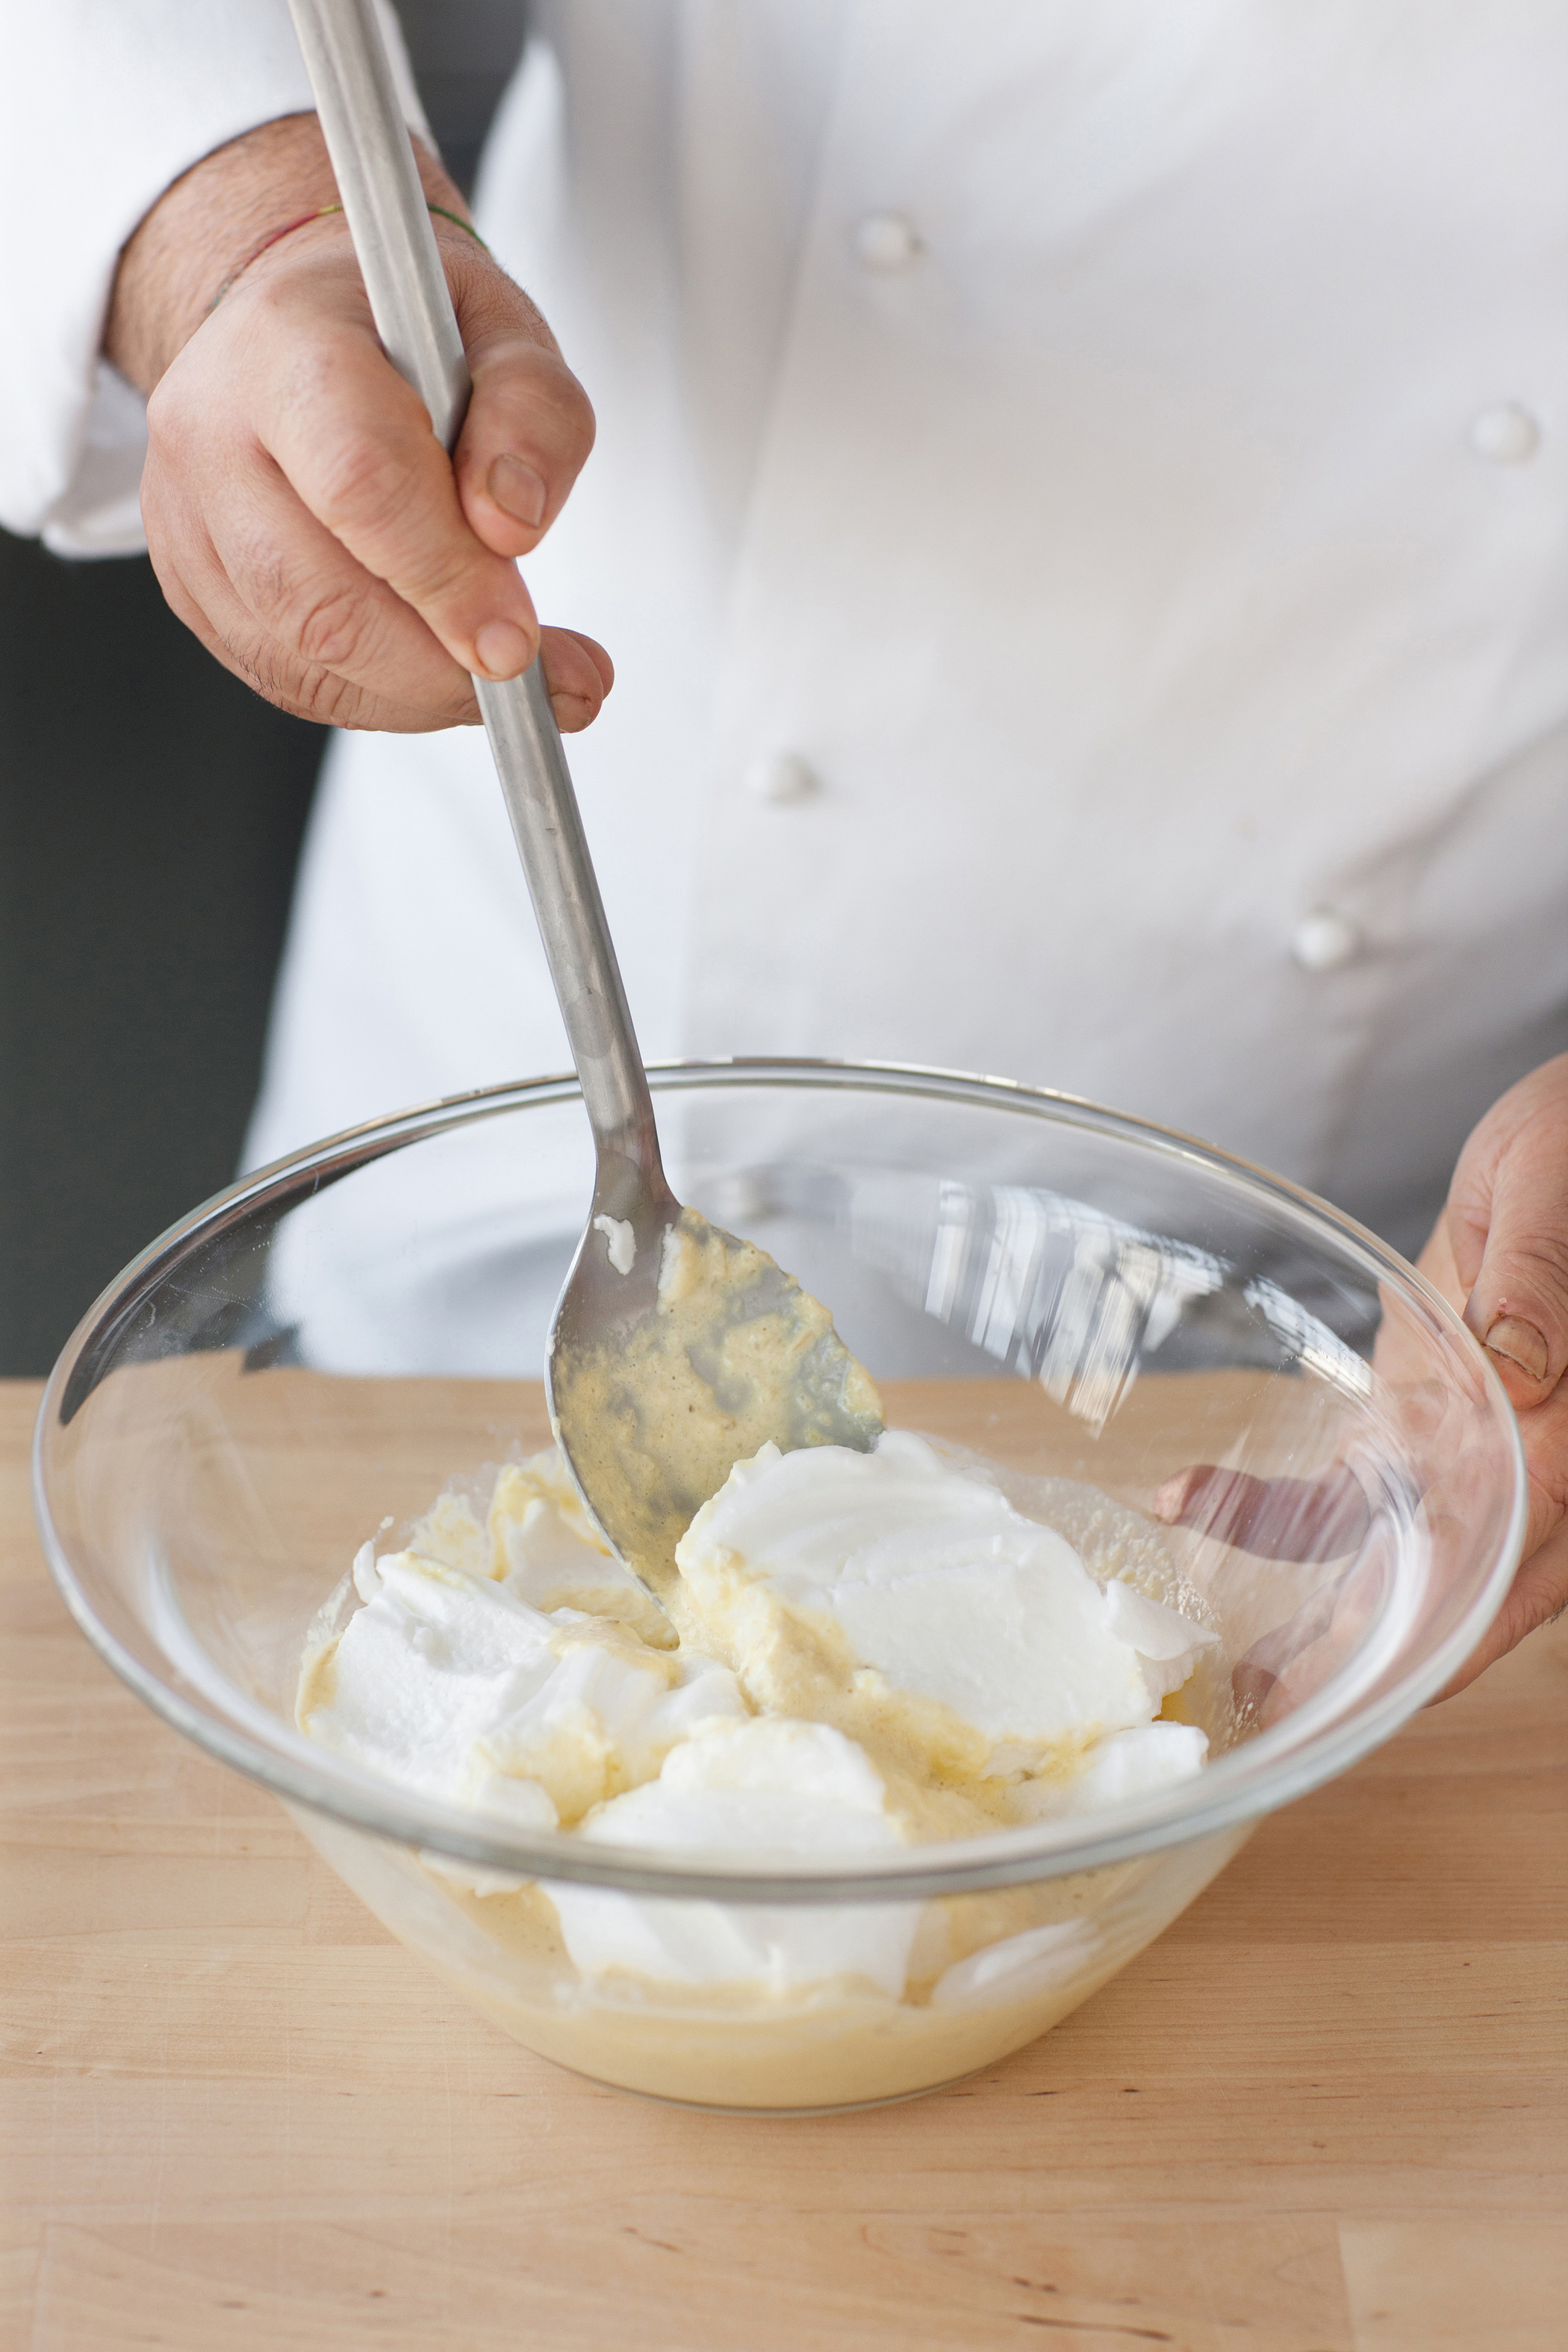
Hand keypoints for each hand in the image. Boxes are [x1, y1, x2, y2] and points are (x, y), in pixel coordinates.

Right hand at [106, 113, 610, 732]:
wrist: (295, 323)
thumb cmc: (401, 325)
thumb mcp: (504, 330)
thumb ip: (534, 415)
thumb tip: (512, 525)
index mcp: (286, 341)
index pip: (360, 484)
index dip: (446, 579)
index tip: (519, 640)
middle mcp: (210, 431)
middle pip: (318, 601)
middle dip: (439, 666)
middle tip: (533, 675)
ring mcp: (185, 518)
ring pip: (300, 659)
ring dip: (419, 693)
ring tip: (500, 673)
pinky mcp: (191, 586)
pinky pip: (288, 679)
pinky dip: (379, 696)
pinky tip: (435, 666)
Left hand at [1156, 1053, 1567, 1702]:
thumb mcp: (1557, 1195)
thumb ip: (1544, 1281)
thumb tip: (1519, 1366)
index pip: (1523, 1561)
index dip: (1457, 1637)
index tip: (1385, 1693)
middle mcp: (1528, 1460)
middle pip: (1460, 1591)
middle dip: (1375, 1664)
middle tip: (1282, 1720)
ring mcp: (1469, 1446)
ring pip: (1401, 1559)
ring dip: (1322, 1622)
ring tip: (1242, 1676)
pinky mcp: (1419, 1417)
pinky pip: (1353, 1484)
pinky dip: (1274, 1510)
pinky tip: (1191, 1501)